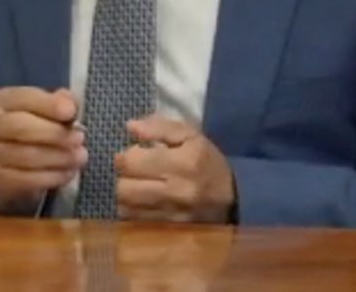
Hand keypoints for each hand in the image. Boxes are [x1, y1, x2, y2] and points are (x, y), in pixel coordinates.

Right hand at [0, 87, 84, 213]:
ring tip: (80, 156)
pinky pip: (27, 179)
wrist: (14, 162)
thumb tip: (70, 105)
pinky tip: (69, 172)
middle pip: (21, 128)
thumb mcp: (48, 108)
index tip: (71, 112)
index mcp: (3, 100)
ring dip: (59, 157)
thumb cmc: (38, 125)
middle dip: (55, 134)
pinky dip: (53, 176)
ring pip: (26, 156)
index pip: (23, 98)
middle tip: (80, 138)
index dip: (49, 105)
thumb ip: (62, 101)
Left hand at [115, 116, 234, 222]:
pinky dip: (132, 210)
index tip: (136, 153)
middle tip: (134, 171)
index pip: (131, 162)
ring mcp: (171, 214)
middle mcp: (176, 190)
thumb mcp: (191, 135)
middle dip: (124, 177)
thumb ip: (159, 127)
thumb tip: (130, 127)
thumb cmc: (207, 161)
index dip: (127, 155)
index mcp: (184, 162)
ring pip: (124, 206)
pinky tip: (143, 202)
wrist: (232, 196)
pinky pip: (133, 221)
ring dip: (126, 194)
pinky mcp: (167, 229)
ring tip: (138, 186)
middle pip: (123, 187)